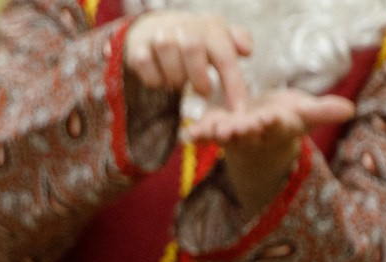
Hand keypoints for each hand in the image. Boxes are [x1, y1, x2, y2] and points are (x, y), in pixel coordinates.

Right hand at [124, 11, 251, 104]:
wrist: (156, 29)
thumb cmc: (196, 40)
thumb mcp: (219, 38)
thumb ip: (237, 41)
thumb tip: (247, 50)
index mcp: (210, 27)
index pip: (224, 54)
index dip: (233, 84)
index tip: (239, 111)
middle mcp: (184, 26)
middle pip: (191, 47)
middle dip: (199, 77)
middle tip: (204, 92)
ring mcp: (159, 35)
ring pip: (168, 56)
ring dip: (177, 78)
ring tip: (181, 80)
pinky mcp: (138, 47)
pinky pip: (146, 66)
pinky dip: (156, 79)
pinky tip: (164, 78)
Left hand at [185, 88, 354, 211]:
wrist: (261, 135)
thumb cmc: (285, 120)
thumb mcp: (304, 114)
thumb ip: (323, 112)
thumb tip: (351, 110)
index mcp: (276, 127)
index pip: (275, 125)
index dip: (271, 123)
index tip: (268, 118)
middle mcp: (254, 134)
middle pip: (249, 133)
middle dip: (242, 131)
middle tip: (234, 128)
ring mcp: (234, 135)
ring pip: (226, 136)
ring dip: (217, 134)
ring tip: (209, 131)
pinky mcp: (215, 130)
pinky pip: (205, 136)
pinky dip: (196, 137)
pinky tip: (187, 136)